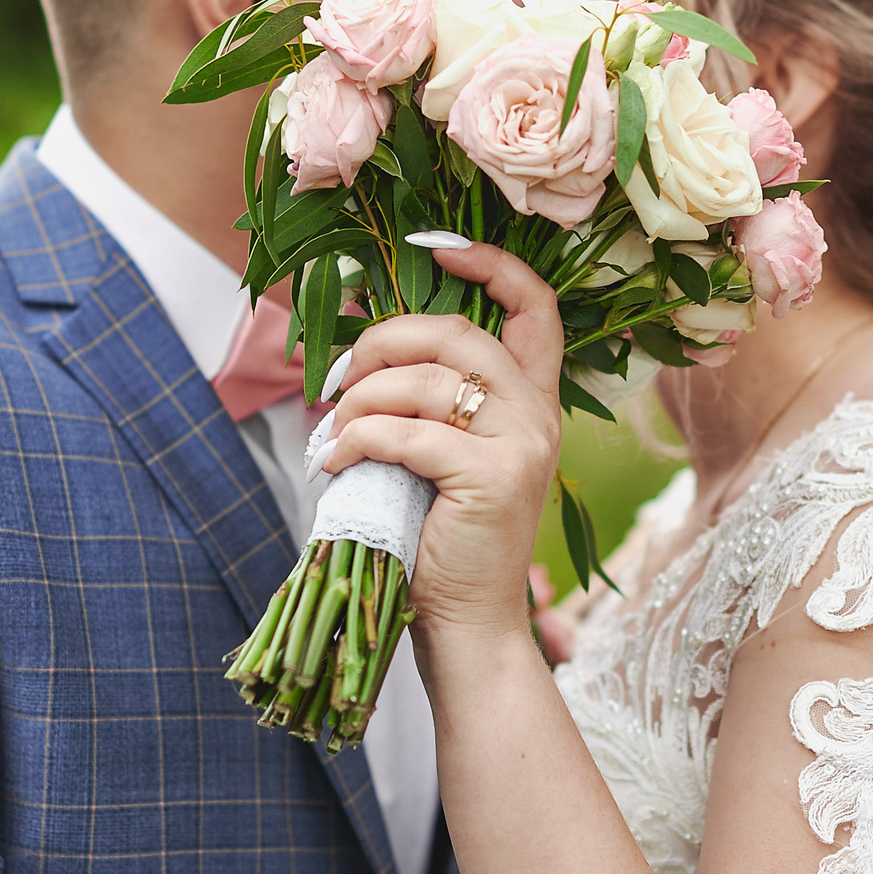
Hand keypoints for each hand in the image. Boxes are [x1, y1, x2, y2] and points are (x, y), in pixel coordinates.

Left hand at [313, 243, 563, 652]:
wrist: (469, 626)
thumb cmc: (442, 541)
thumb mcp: (443, 455)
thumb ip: (427, 400)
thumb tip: (357, 347)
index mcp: (532, 400)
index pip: (535, 306)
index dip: (489, 263)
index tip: (435, 248)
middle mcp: (538, 414)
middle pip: (456, 331)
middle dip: (382, 339)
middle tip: (337, 376)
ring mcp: (523, 444)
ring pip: (424, 380)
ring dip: (359, 399)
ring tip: (334, 433)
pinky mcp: (493, 477)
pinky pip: (405, 432)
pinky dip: (357, 440)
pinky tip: (337, 462)